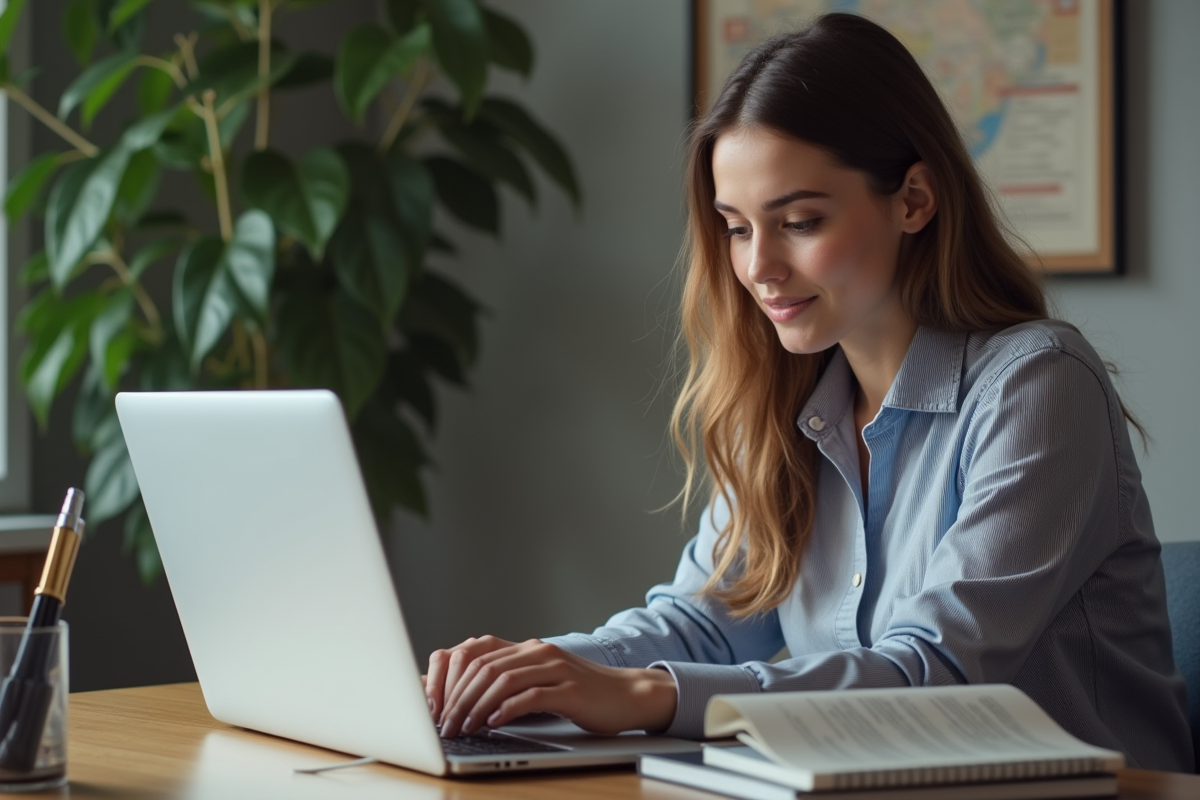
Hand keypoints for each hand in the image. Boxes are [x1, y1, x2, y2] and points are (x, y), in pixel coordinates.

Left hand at [426, 637, 677, 737]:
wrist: (628, 695)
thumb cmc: (581, 694)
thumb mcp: (539, 682)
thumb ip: (507, 683)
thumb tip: (462, 699)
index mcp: (526, 648)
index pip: (475, 654)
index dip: (451, 680)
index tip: (435, 707)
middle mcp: (538, 651)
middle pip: (484, 668)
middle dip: (458, 699)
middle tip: (445, 725)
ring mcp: (555, 667)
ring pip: (503, 680)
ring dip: (477, 707)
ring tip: (464, 728)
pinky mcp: (569, 688)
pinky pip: (531, 696)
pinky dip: (508, 710)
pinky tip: (495, 723)